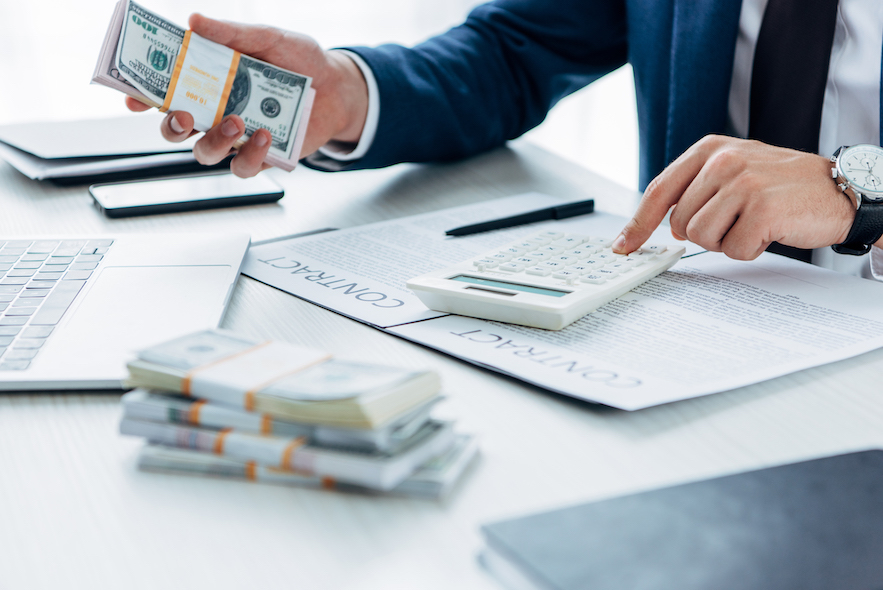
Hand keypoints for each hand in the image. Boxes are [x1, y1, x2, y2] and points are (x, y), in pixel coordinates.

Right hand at [126, 14, 368, 176]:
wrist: (337, 86)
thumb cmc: (298, 60)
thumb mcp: (267, 38)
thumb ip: (232, 34)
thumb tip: (195, 21)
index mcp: (207, 81)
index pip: (163, 92)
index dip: (141, 98)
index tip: (132, 99)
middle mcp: (215, 111)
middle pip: (175, 129)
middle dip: (171, 126)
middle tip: (183, 115)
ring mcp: (236, 137)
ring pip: (205, 154)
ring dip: (213, 142)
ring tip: (235, 121)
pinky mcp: (261, 157)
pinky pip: (244, 167)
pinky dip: (251, 155)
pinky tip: (265, 135)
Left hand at [612, 135, 856, 259]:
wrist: (840, 189)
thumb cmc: (783, 185)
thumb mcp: (734, 170)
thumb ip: (696, 189)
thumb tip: (664, 225)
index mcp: (710, 148)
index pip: (659, 190)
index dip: (637, 224)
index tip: (623, 246)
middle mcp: (723, 160)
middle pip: (680, 222)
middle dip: (705, 232)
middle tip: (738, 220)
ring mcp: (742, 183)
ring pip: (702, 237)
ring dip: (727, 241)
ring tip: (754, 222)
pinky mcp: (762, 209)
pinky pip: (733, 250)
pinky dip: (751, 250)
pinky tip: (770, 231)